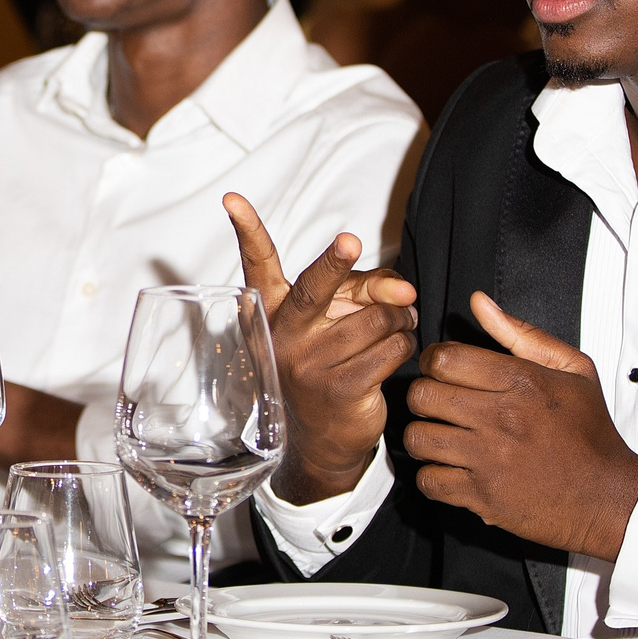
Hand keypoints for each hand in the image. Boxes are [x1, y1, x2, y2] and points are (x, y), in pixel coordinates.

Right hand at [223, 193, 418, 505]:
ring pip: (376, 319)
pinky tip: (395, 350)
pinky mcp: (341, 390)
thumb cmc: (329, 360)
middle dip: (334, 263)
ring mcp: (309, 366)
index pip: (257, 264)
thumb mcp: (334, 316)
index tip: (232, 200)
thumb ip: (363, 289)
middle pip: (314, 290)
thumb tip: (404, 289)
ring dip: (399, 317)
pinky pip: (392, 348)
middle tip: (350, 241)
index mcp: (274, 310)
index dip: (247, 230)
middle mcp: (284, 335)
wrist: (321, 438)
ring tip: (396, 324)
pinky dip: (405, 343)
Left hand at [402, 291, 637, 558]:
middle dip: (424, 395)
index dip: (434, 360)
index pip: (444, 359)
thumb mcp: (573, 370)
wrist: (607, 495)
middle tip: (438, 401)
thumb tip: (480, 304)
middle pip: (423, 396)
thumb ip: (521, 333)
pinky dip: (432, 475)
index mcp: (521, 384)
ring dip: (423, 435)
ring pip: (418, 438)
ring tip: (441, 433)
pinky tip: (449, 466)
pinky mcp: (483, 497)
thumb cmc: (589, 433)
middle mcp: (501, 420)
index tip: (440, 369)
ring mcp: (489, 460)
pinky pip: (428, 481)